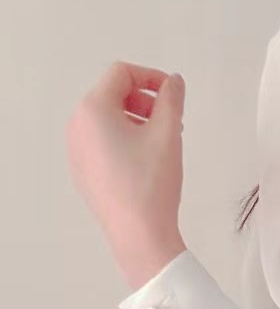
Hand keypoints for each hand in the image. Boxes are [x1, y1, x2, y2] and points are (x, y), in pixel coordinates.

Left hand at [66, 60, 187, 288]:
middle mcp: (78, 126)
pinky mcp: (84, 171)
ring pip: (108, 121)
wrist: (138, 234)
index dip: (151, 77)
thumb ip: (172, 100)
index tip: (173, 93)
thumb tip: (174, 82)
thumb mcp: (169, 134)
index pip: (121, 73)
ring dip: (136, 122)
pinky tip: (146, 165)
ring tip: (161, 145)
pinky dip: (124, 142)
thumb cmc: (150, 186)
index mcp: (93, 110)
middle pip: (112, 96)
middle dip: (144, 102)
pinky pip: (103, 144)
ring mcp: (77, 151)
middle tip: (171, 122)